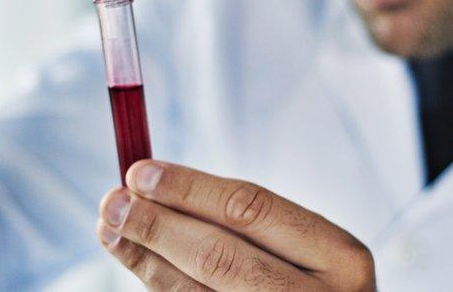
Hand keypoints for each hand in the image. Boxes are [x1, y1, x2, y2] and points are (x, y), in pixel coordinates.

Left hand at [98, 161, 376, 290]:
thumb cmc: (314, 285)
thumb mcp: (312, 252)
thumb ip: (249, 221)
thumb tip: (156, 181)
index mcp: (342, 258)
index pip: (252, 210)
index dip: (188, 189)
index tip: (140, 172)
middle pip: (220, 256)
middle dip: (157, 224)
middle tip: (113, 201)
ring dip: (146, 258)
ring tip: (111, 228)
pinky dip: (160, 284)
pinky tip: (138, 260)